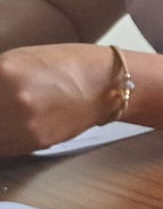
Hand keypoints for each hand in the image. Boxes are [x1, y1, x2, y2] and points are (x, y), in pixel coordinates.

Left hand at [0, 44, 114, 155]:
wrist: (106, 85)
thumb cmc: (63, 66)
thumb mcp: (16, 61)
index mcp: (4, 72)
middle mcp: (11, 101)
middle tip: (0, 107)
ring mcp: (22, 126)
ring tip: (6, 115)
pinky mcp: (33, 143)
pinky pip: (1, 146)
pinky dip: (1, 137)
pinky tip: (8, 127)